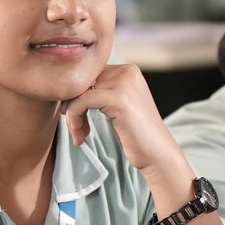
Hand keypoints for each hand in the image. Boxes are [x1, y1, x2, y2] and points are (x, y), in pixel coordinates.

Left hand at [61, 64, 194, 207]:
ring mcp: (124, 84)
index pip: (88, 73)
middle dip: (73, 105)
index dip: (76, 94)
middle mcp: (127, 71)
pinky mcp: (118, 99)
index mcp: (128, 70)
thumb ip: (100, 91)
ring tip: (79, 133)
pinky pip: (82, 101)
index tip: (75, 117)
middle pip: (82, 81)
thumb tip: (67, 88)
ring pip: (79, 91)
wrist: (158, 155)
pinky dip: (75, 118)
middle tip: (76, 128)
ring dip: (73, 115)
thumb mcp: (117, 106)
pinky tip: (81, 135)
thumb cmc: (135, 135)